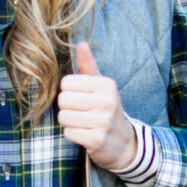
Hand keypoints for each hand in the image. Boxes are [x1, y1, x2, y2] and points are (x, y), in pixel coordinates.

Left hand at [57, 41, 137, 172]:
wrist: (124, 143)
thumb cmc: (106, 110)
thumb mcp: (101, 86)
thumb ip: (88, 65)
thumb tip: (81, 43)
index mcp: (106, 84)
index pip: (66, 82)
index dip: (69, 92)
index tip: (82, 98)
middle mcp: (107, 101)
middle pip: (63, 100)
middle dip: (67, 108)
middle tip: (81, 112)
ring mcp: (103, 121)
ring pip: (64, 117)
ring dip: (69, 122)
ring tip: (83, 123)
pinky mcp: (97, 139)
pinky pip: (68, 133)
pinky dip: (73, 135)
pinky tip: (85, 134)